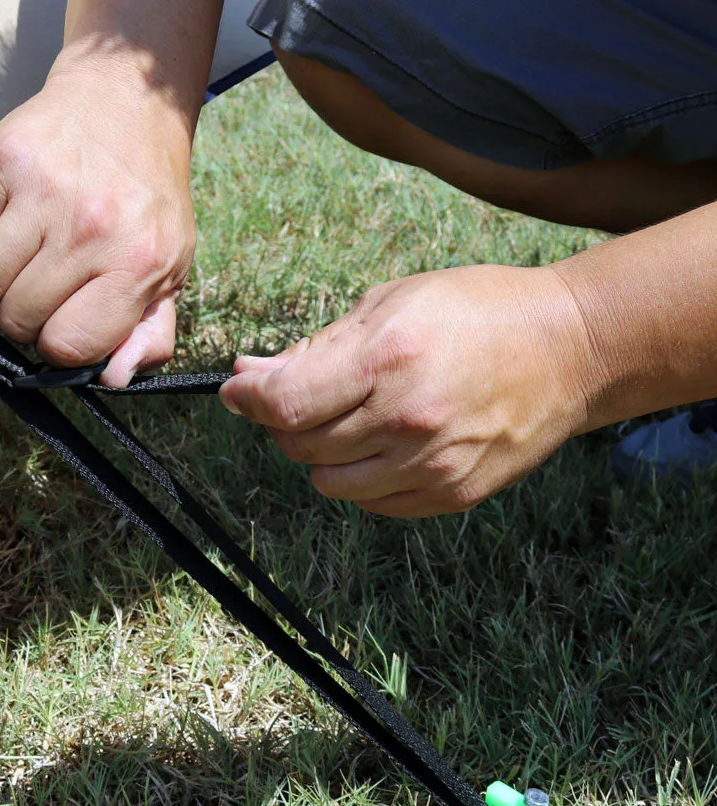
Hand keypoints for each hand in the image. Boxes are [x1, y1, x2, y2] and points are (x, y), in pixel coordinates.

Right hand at [0, 48, 196, 386]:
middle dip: (25, 321)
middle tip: (42, 294)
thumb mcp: (171, 267)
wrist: (127, 102)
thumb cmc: (147, 198)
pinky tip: (16, 221)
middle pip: (19, 320)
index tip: (61, 331)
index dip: (58, 349)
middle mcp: (91, 228)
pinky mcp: (2, 161)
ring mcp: (43, 192)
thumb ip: (150, 332)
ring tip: (22, 267)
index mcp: (138, 263)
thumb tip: (113, 379)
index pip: (68, 345)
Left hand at [219, 265, 597, 516]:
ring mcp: (432, 464)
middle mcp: (407, 419)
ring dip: (320, 454)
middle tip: (301, 395)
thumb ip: (317, 346)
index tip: (237, 390)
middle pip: (300, 445)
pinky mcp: (452, 493)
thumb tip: (251, 374)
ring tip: (348, 419)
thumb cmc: (477, 310)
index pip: (284, 404)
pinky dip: (360, 477)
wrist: (568, 349)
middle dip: (283, 421)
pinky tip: (382, 443)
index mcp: (388, 359)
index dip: (246, 400)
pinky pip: (372, 502)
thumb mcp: (391, 303)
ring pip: (329, 482)